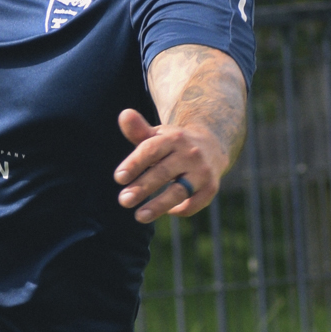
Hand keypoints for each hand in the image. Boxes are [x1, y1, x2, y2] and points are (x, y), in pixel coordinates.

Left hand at [115, 106, 221, 221]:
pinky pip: (193, 203)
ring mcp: (202, 171)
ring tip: (139, 216)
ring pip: (179, 191)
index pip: (151, 150)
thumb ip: (138, 130)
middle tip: (123, 200)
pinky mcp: (210, 187)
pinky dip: (179, 210)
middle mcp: (190, 154)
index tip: (119, 178)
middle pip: (163, 172)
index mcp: (174, 138)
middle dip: (142, 187)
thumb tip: (124, 115)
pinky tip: (166, 212)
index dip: (134, 164)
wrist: (211, 146)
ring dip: (159, 205)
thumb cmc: (173, 144)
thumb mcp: (157, 135)